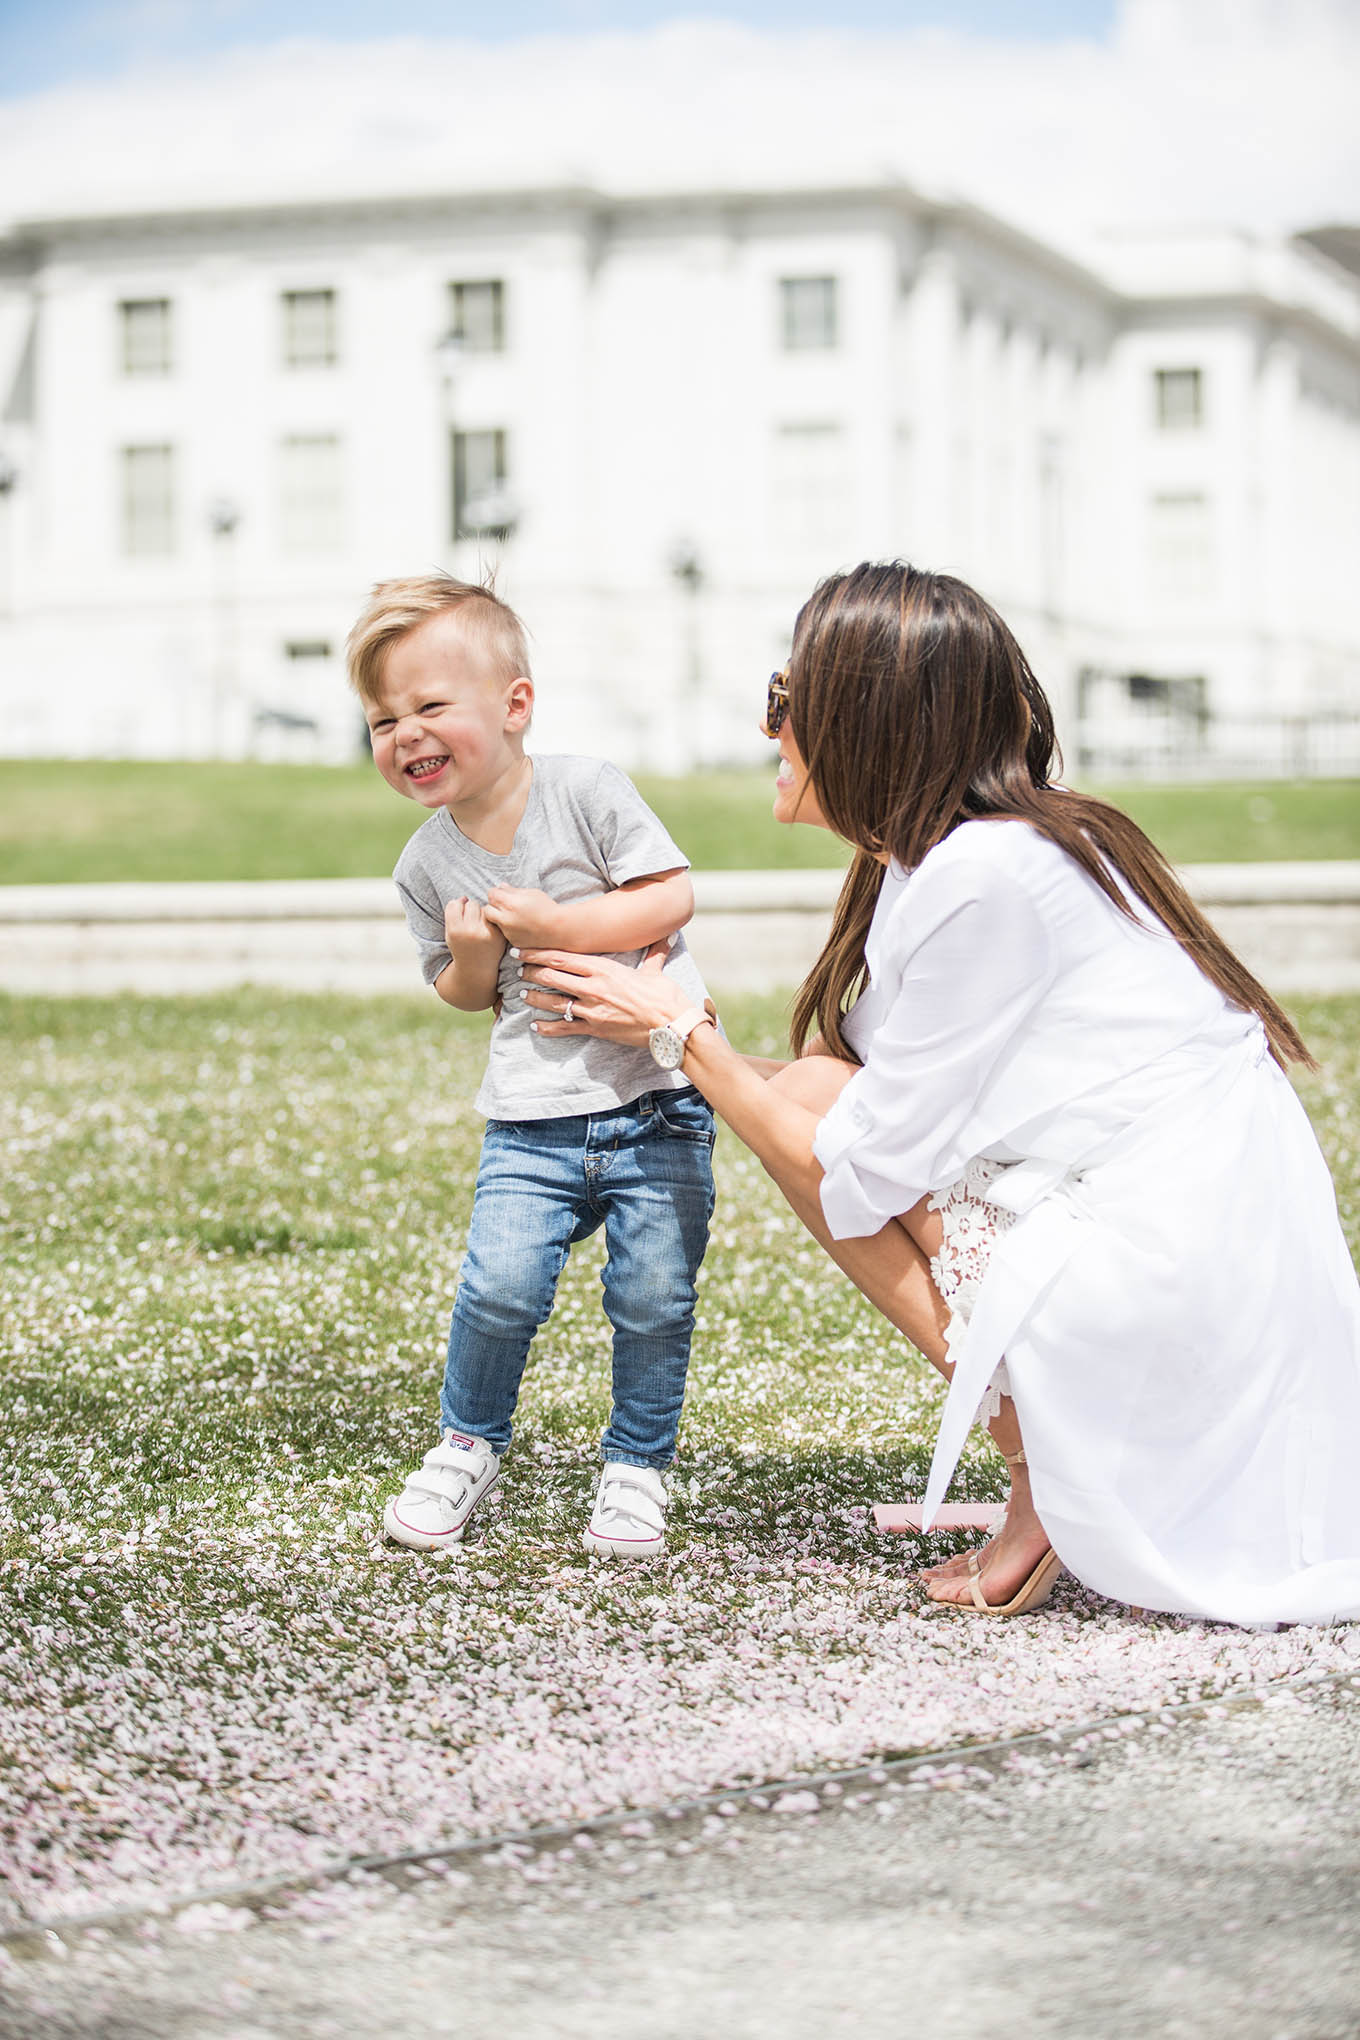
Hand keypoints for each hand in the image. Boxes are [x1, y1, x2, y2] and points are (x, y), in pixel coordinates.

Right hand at [444, 896, 506, 966]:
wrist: (477, 968)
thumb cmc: (461, 947)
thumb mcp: (449, 932)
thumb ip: (452, 914)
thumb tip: (465, 898)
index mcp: (455, 930)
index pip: (455, 903)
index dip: (457, 907)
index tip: (459, 914)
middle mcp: (471, 931)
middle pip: (471, 903)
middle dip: (470, 909)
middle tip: (470, 921)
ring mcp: (487, 933)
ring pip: (484, 908)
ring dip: (481, 913)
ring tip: (479, 926)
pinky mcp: (499, 934)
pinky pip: (494, 916)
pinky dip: (491, 920)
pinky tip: (488, 930)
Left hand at [482, 886, 562, 948]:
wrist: (558, 929)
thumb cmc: (547, 908)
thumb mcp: (531, 893)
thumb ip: (513, 890)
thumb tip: (500, 887)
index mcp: (509, 903)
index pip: (491, 894)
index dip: (496, 893)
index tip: (502, 894)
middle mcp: (505, 919)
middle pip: (487, 909)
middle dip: (493, 906)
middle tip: (504, 906)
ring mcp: (508, 932)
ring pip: (495, 923)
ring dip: (500, 918)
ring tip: (515, 916)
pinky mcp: (512, 942)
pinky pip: (505, 933)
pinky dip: (509, 929)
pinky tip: (521, 926)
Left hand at [517, 944, 691, 1044]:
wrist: (672, 1026)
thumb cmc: (665, 997)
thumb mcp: (656, 971)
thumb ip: (654, 953)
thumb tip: (668, 937)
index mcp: (605, 969)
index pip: (562, 957)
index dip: (538, 953)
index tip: (522, 950)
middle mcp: (594, 987)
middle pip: (553, 977)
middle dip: (531, 973)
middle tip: (517, 970)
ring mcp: (593, 1010)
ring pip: (555, 1002)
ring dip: (536, 998)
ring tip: (522, 994)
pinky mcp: (596, 1030)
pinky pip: (566, 1029)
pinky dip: (549, 1028)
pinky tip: (536, 1026)